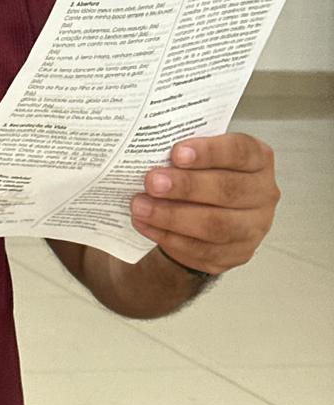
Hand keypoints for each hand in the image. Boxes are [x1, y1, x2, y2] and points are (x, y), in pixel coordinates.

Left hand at [130, 134, 280, 275]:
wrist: (207, 216)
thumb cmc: (203, 175)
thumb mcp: (200, 157)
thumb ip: (185, 152)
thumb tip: (151, 151)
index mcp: (258, 160)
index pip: (240, 151)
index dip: (209, 152)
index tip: (176, 153)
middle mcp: (262, 193)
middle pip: (227, 189)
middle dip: (185, 186)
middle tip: (152, 182)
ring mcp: (253, 227)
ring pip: (215, 225)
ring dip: (172, 216)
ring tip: (140, 206)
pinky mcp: (236, 253)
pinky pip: (201, 249)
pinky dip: (168, 236)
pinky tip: (146, 224)